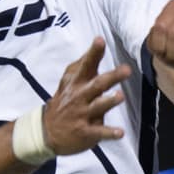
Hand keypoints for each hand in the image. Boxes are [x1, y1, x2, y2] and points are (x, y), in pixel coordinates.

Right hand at [41, 37, 129, 154]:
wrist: (46, 131)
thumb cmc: (64, 101)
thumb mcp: (69, 81)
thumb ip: (84, 63)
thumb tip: (98, 41)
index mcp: (77, 83)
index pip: (86, 65)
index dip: (93, 53)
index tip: (100, 40)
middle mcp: (80, 97)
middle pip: (97, 85)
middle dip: (112, 77)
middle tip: (127, 69)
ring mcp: (82, 115)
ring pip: (98, 107)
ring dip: (109, 101)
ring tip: (120, 96)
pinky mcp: (85, 132)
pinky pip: (99, 132)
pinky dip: (109, 133)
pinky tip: (120, 133)